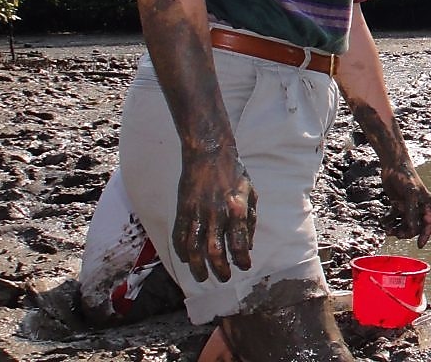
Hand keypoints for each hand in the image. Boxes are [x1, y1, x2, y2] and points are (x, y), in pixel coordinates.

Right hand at [172, 148, 256, 283]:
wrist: (208, 152)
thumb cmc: (234, 172)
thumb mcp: (250, 193)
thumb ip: (250, 220)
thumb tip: (249, 246)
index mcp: (236, 209)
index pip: (239, 243)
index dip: (242, 259)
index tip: (244, 266)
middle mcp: (216, 213)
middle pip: (215, 251)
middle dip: (220, 269)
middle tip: (224, 278)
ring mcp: (197, 212)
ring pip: (194, 248)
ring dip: (198, 266)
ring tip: (202, 277)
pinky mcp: (183, 209)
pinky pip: (180, 235)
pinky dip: (182, 250)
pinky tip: (186, 259)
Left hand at [380, 166, 430, 247]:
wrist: (393, 165)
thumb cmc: (405, 177)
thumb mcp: (409, 194)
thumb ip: (411, 212)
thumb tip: (413, 230)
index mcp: (425, 204)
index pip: (429, 223)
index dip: (425, 235)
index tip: (419, 246)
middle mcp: (417, 207)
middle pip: (415, 226)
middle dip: (406, 232)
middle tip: (396, 234)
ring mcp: (407, 206)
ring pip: (403, 224)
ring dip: (396, 228)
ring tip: (387, 229)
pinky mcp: (397, 204)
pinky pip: (394, 218)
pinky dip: (389, 221)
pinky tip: (382, 221)